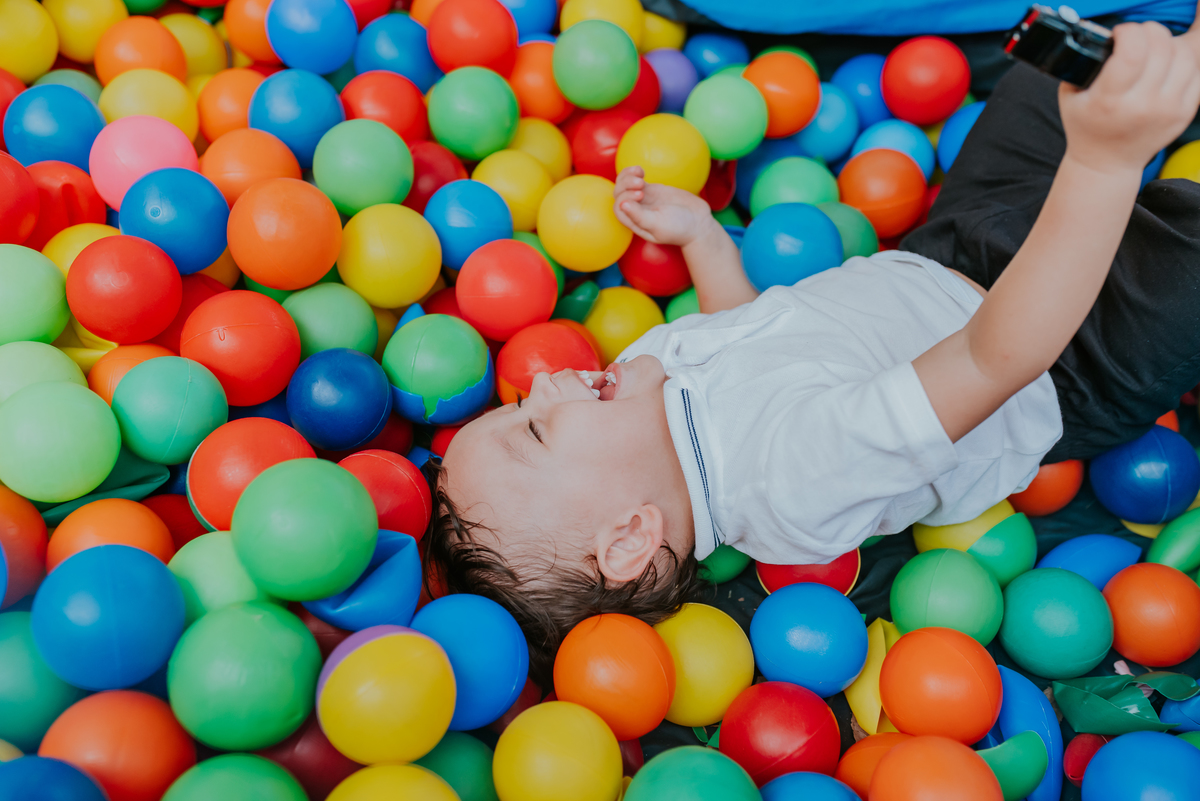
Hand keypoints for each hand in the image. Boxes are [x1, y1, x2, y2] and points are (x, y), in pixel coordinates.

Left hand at [613, 166, 717, 246]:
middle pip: (619, 194)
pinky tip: (641, 170)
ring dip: (627, 176)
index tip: (641, 195)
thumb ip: (639, 216)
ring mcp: (643, 200)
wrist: (698, 223)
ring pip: (625, 185)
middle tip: (641, 183)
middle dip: (625, 185)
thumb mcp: (659, 225)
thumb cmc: (679, 229)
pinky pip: (635, 180)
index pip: (619, 208)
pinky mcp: (651, 190)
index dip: (624, 197)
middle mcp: (635, 211)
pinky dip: (634, 173)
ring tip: (640, 173)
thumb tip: (622, 204)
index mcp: (635, 223)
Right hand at [1059, 13, 1199, 172]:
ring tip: (1156, 47)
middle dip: (1150, 31)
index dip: (1130, 32)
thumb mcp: (1071, 95)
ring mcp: (1169, 108)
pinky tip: (1174, 55)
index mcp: (1110, 101)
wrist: (1106, 162)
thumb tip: (1111, 34)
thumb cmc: (1087, 126)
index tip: (1121, 34)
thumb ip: (1086, 62)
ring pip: (1187, 54)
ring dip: (1171, 41)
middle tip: (1138, 38)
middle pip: (1163, 47)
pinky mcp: (1186, 110)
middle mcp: (1143, 105)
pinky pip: (1199, 70)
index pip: (1132, 52)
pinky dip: (1189, 56)